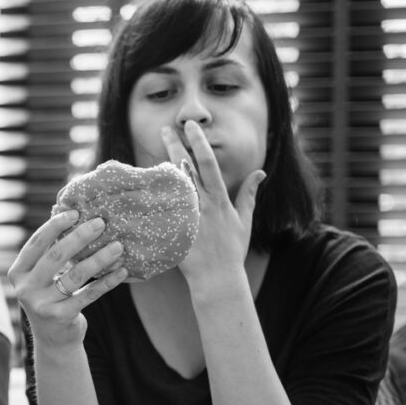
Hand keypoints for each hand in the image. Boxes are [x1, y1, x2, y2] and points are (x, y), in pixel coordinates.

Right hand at [7, 210, 125, 345]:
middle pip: (55, 256)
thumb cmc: (52, 297)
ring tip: (118, 246)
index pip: (36, 243)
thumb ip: (49, 253)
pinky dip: (107, 282)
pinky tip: (122, 271)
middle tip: (101, 223)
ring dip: (98, 258)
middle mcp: (25, 288)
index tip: (76, 212)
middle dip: (80, 237)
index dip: (55, 226)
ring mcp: (41, 304)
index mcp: (18, 272)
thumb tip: (73, 215)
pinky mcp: (60, 317)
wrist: (53, 339)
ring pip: (74, 275)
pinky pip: (88, 294)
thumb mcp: (42, 277)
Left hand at [161, 121, 264, 288]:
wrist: (217, 278)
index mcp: (220, 200)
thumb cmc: (231, 251)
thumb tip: (260, 172)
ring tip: (155, 149)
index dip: (199, 142)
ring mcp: (188, 217)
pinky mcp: (175, 230)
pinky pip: (162, 209)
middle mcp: (203, 205)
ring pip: (173, 185)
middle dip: (176, 146)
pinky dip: (155, 195)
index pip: (208, 163)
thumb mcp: (244, 221)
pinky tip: (144, 181)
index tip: (191, 126)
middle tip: (166, 128)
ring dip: (163, 165)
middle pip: (187, 169)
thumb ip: (249, 195)